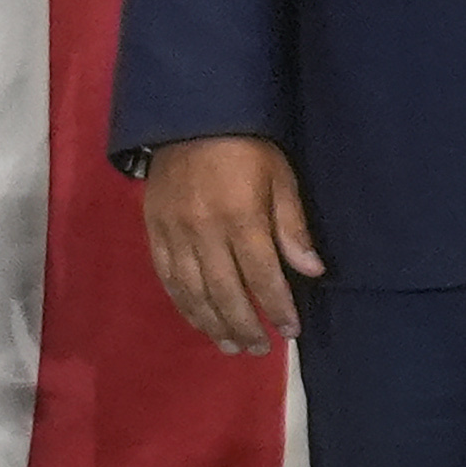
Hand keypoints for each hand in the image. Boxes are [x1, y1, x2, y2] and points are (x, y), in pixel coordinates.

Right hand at [141, 135, 323, 352]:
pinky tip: (199, 321)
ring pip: (194, 292)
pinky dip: (183, 305)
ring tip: (231, 346)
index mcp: (241, 217)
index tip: (291, 331)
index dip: (278, 308)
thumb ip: (292, 226)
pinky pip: (167, 278)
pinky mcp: (154, 231)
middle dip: (246, 326)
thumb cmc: (246, 147)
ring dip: (214, 324)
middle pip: (226, 292)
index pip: (262, 276)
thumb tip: (311, 270)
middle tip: (261, 349)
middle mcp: (205, 232)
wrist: (189, 117)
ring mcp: (175, 233)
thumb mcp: (280, 178)